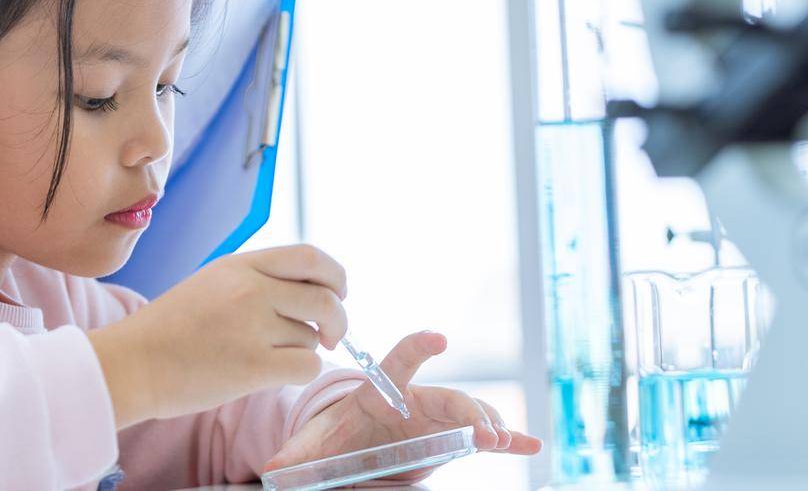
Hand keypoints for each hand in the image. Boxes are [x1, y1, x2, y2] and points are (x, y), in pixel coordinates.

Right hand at [88, 244, 347, 426]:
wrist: (131, 364)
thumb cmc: (169, 330)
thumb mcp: (212, 283)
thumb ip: (257, 280)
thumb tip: (309, 292)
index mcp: (241, 265)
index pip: (310, 257)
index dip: (335, 275)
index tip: (339, 292)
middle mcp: (251, 290)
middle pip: (325, 298)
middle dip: (339, 318)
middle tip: (331, 334)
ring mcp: (252, 327)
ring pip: (311, 337)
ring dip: (303, 349)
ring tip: (270, 357)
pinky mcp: (252, 366)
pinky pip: (306, 366)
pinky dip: (303, 373)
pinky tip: (280, 375)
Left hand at [264, 331, 542, 476]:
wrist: (353, 442)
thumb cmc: (334, 436)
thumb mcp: (315, 446)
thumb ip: (298, 456)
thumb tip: (274, 471)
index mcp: (381, 392)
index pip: (398, 363)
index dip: (416, 347)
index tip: (438, 337)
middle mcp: (415, 399)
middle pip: (446, 397)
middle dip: (466, 410)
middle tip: (481, 429)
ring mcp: (437, 418)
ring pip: (470, 414)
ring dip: (488, 424)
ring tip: (500, 439)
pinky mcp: (451, 440)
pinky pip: (484, 438)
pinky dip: (510, 440)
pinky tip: (533, 443)